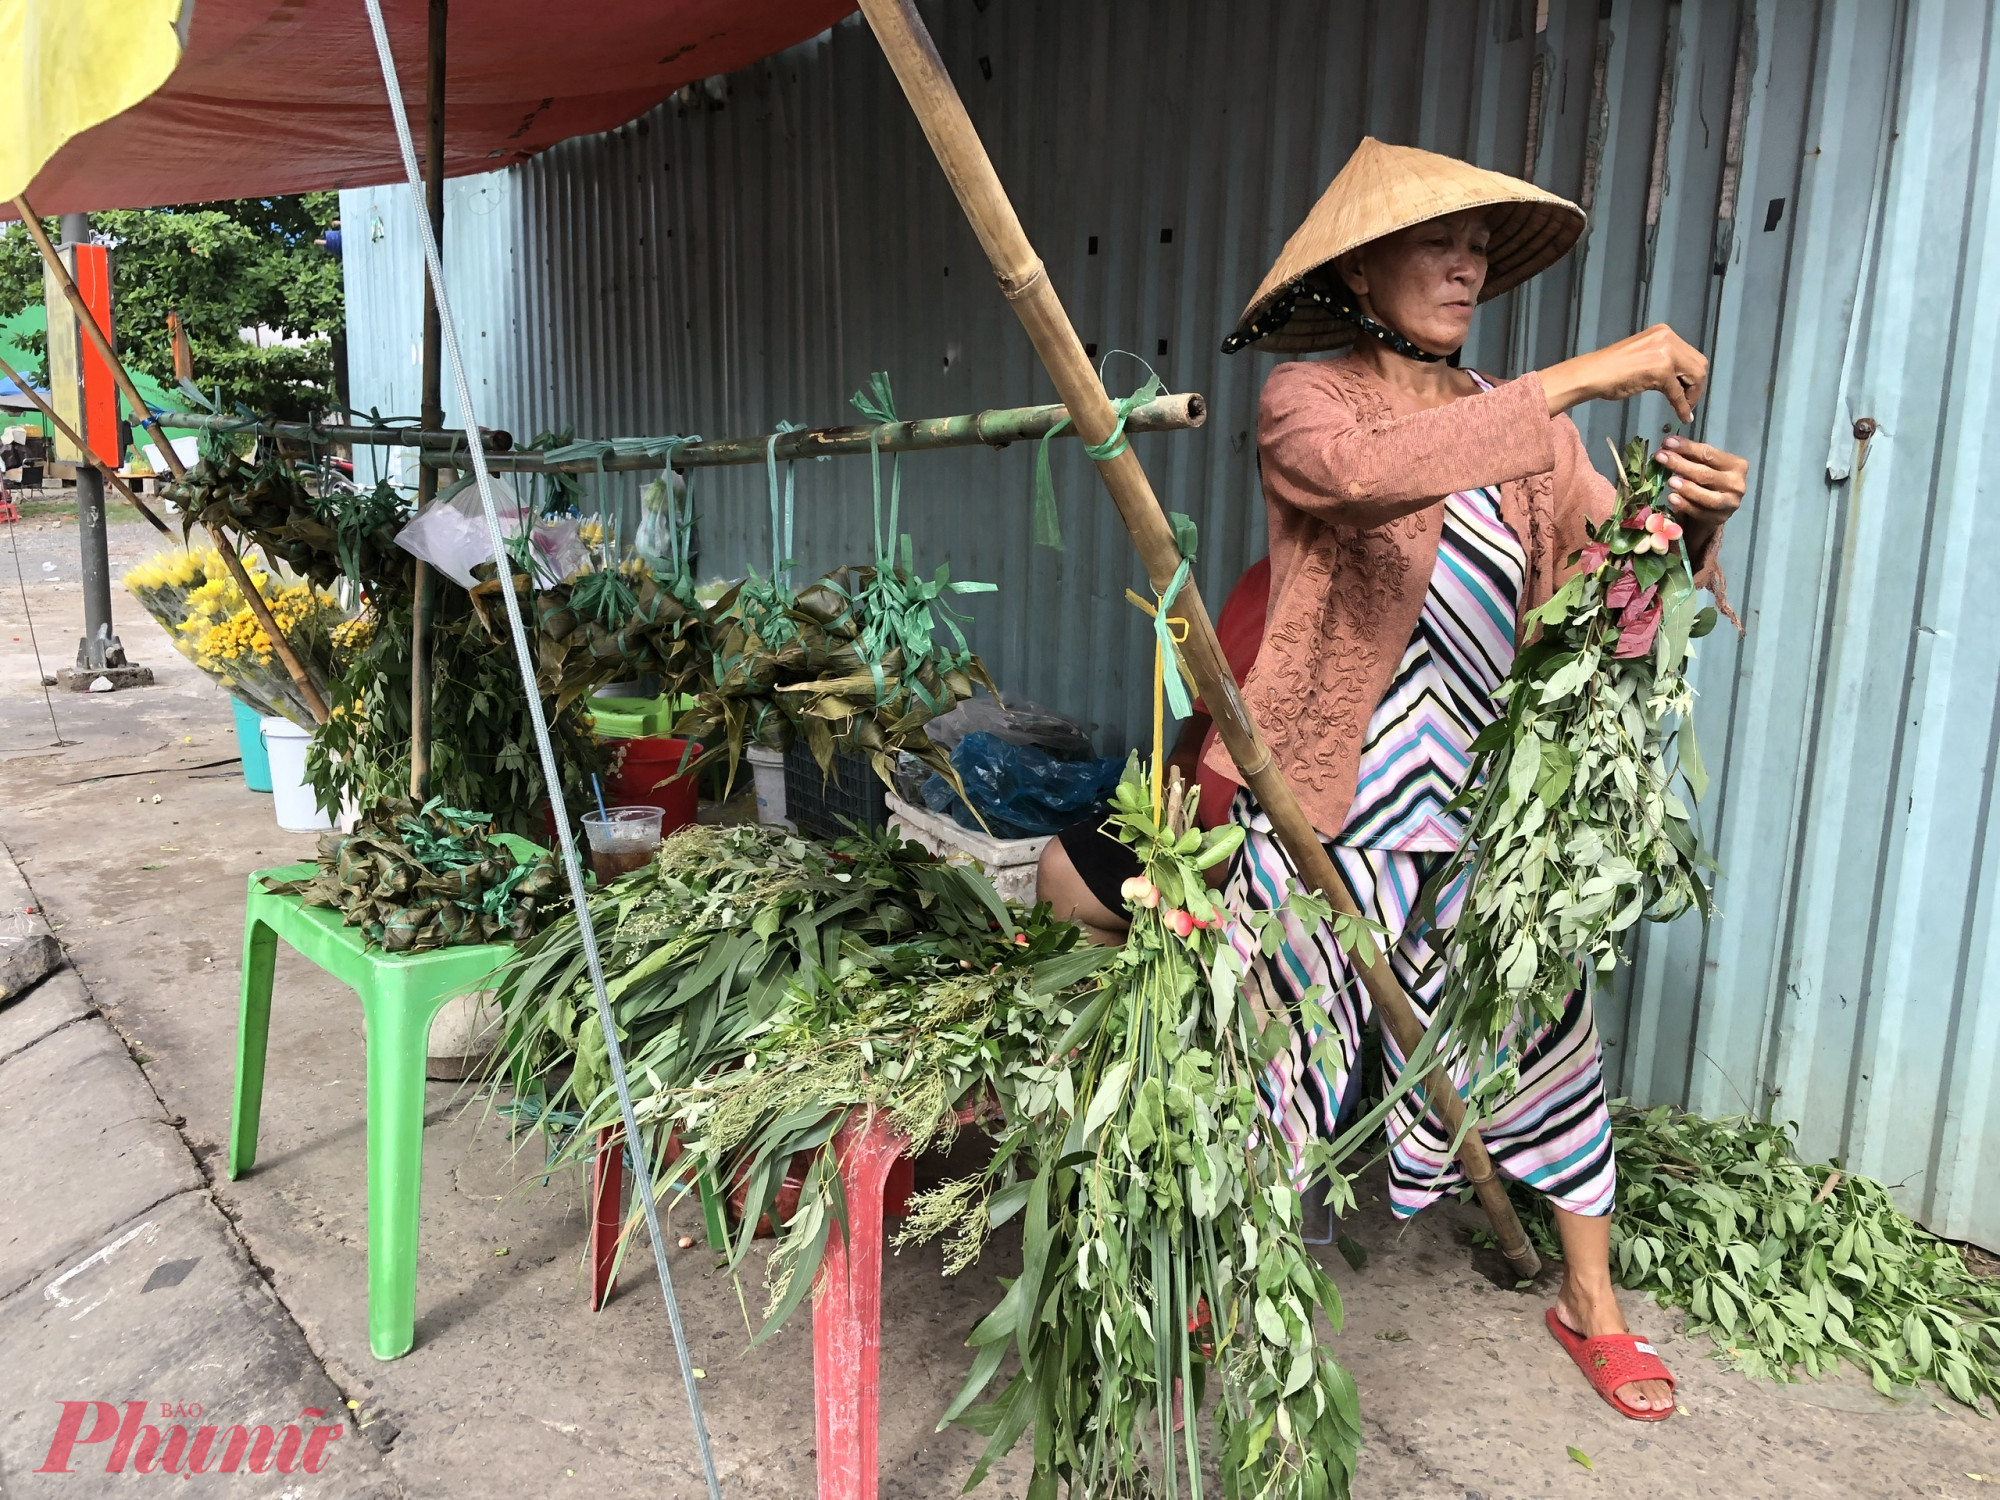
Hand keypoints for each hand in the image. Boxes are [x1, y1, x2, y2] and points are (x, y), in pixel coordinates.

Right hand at [1539, 324, 1708, 421]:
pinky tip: (1681, 416)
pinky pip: (1678, 392)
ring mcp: (1666, 352)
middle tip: (1688, 402)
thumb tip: (1679, 378)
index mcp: (1663, 332)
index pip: (1691, 355)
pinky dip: (1682, 406)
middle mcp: (1668, 338)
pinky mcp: (1661, 370)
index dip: (1692, 376)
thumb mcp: (1642, 357)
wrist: (1592, 374)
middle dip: (1696, 386)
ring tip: (1684, 409)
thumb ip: (1662, 360)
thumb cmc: (1609, 370)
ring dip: (1692, 396)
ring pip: (1695, 376)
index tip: (1686, 392)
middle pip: (1698, 364)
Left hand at [1653, 435, 1745, 536]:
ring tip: (1669, 481)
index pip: (1709, 454)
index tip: (1667, 442)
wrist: (1713, 510)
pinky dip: (1685, 505)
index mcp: (1736, 465)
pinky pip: (1700, 512)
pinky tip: (1672, 498)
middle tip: (1661, 458)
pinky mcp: (1719, 518)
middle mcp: (1736, 484)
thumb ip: (1690, 456)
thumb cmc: (1708, 482)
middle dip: (1681, 465)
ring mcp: (1730, 503)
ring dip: (1687, 488)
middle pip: (1706, 474)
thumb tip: (1668, 444)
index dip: (1687, 447)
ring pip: (1707, 496)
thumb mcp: (1703, 466)